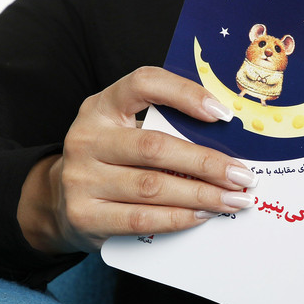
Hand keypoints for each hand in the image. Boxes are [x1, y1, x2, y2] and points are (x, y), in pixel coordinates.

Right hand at [18, 66, 257, 253]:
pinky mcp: (84, 215)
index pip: (143, 83)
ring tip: (232, 201)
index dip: (184, 94)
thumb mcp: (126, 132)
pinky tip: (203, 216)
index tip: (222, 113)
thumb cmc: (112, 161)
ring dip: (200, 195)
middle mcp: (86, 137)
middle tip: (242, 176)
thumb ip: (165, 128)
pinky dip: (178, 218)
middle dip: (206, 163)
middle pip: (155, 147)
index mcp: (102, 106)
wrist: (60, 202)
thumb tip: (230, 142)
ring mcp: (81, 178)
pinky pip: (141, 219)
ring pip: (152, 187)